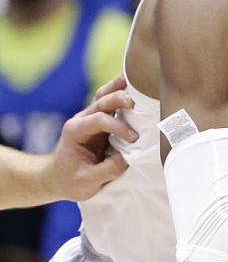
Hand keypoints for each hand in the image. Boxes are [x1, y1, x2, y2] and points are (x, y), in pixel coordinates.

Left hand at [45, 75, 137, 201]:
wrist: (57, 177)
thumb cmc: (71, 180)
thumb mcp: (87, 181)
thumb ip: (108, 170)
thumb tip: (129, 157)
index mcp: (75, 131)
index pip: (99, 120)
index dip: (118, 127)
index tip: (134, 140)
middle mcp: (81, 120)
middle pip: (101, 101)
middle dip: (119, 99)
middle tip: (136, 104)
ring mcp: (89, 117)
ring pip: (103, 95)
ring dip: (119, 88)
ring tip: (134, 80)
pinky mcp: (98, 120)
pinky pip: (108, 100)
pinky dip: (119, 91)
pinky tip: (132, 84)